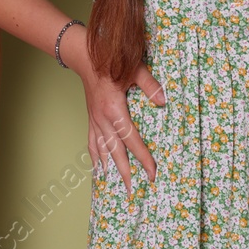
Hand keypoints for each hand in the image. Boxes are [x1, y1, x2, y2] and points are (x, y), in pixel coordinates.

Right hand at [78, 60, 164, 195]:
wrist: (85, 57)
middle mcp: (102, 119)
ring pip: (102, 150)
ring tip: (116, 186)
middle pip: (115, 151)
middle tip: (132, 192)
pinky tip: (98, 168)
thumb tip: (163, 101)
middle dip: (125, 173)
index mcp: (114, 109)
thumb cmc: (111, 61)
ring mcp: (95, 120)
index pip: (132, 139)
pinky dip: (95, 156)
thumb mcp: (134, 70)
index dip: (143, 157)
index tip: (152, 173)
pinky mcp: (91, 118)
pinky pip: (92, 142)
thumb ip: (150, 85)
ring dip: (109, 169)